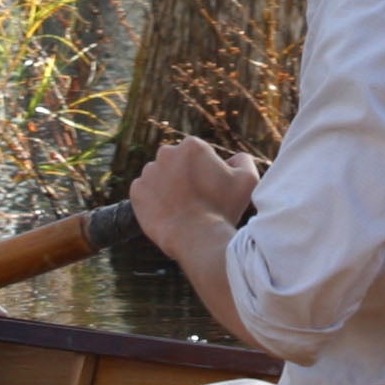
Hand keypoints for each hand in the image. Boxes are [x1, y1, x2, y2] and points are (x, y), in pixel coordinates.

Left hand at [130, 137, 260, 256]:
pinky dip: (154, 201)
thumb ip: (243, 160)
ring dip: (168, 187)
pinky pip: (145, 192)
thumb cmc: (224, 209)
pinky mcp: (136, 191)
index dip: (206, 172)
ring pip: (160, 177)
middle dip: (184, 176)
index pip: (197, 155)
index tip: (210, 189)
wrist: (197, 238)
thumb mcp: (247, 180)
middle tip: (196, 199)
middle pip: (176, 163)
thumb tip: (233, 158)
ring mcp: (149, 172)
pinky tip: (168, 212)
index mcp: (192, 146)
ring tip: (182, 208)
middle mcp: (166, 153)